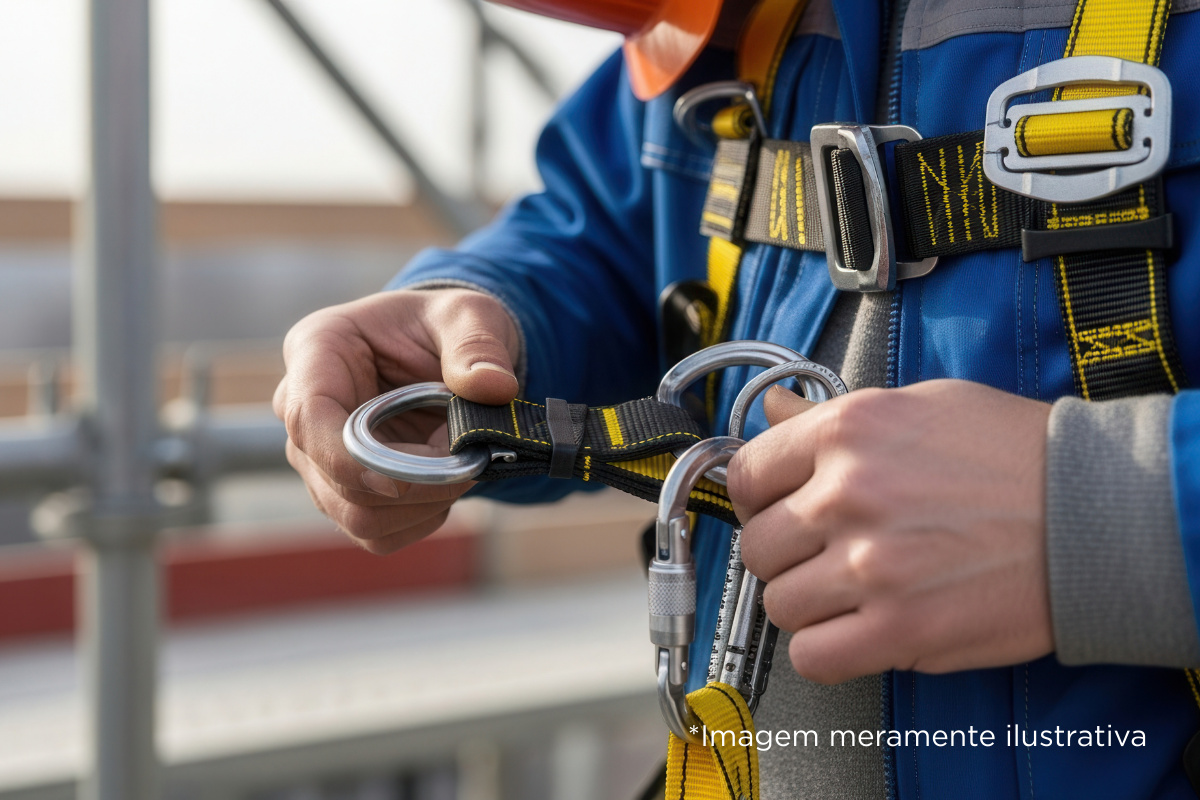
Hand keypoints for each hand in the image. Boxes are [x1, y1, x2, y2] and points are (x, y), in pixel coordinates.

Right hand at [273, 289, 519, 553]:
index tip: (407, 479)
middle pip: (334, 478)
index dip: (352, 458)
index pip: (308, 417)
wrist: (446, 354)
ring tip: (461, 461)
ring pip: (355, 514)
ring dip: (424, 502)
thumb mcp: (469, 315)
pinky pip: (376, 533)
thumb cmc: (444, 326)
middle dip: (413, 481)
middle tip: (470, 455)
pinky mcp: (344, 494)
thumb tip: (494, 387)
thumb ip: (477, 344)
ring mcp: (319, 459)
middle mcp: (302, 409)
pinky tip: (446, 484)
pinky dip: (422, 518)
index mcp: (317, 351)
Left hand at [727, 380, 1053, 683]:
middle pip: (758, 546)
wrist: (1093, 512)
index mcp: (846, 431)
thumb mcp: (916, 405)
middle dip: (785, 554)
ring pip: (780, 605)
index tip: (776, 511)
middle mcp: (846, 495)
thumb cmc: (1012, 454)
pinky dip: (827, 650)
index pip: (744, 476)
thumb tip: (770, 409)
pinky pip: (813, 656)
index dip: (756, 500)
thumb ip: (831, 416)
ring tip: (853, 591)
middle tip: (825, 553)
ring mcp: (870, 566)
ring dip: (809, 604)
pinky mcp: (900, 628)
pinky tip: (858, 630)